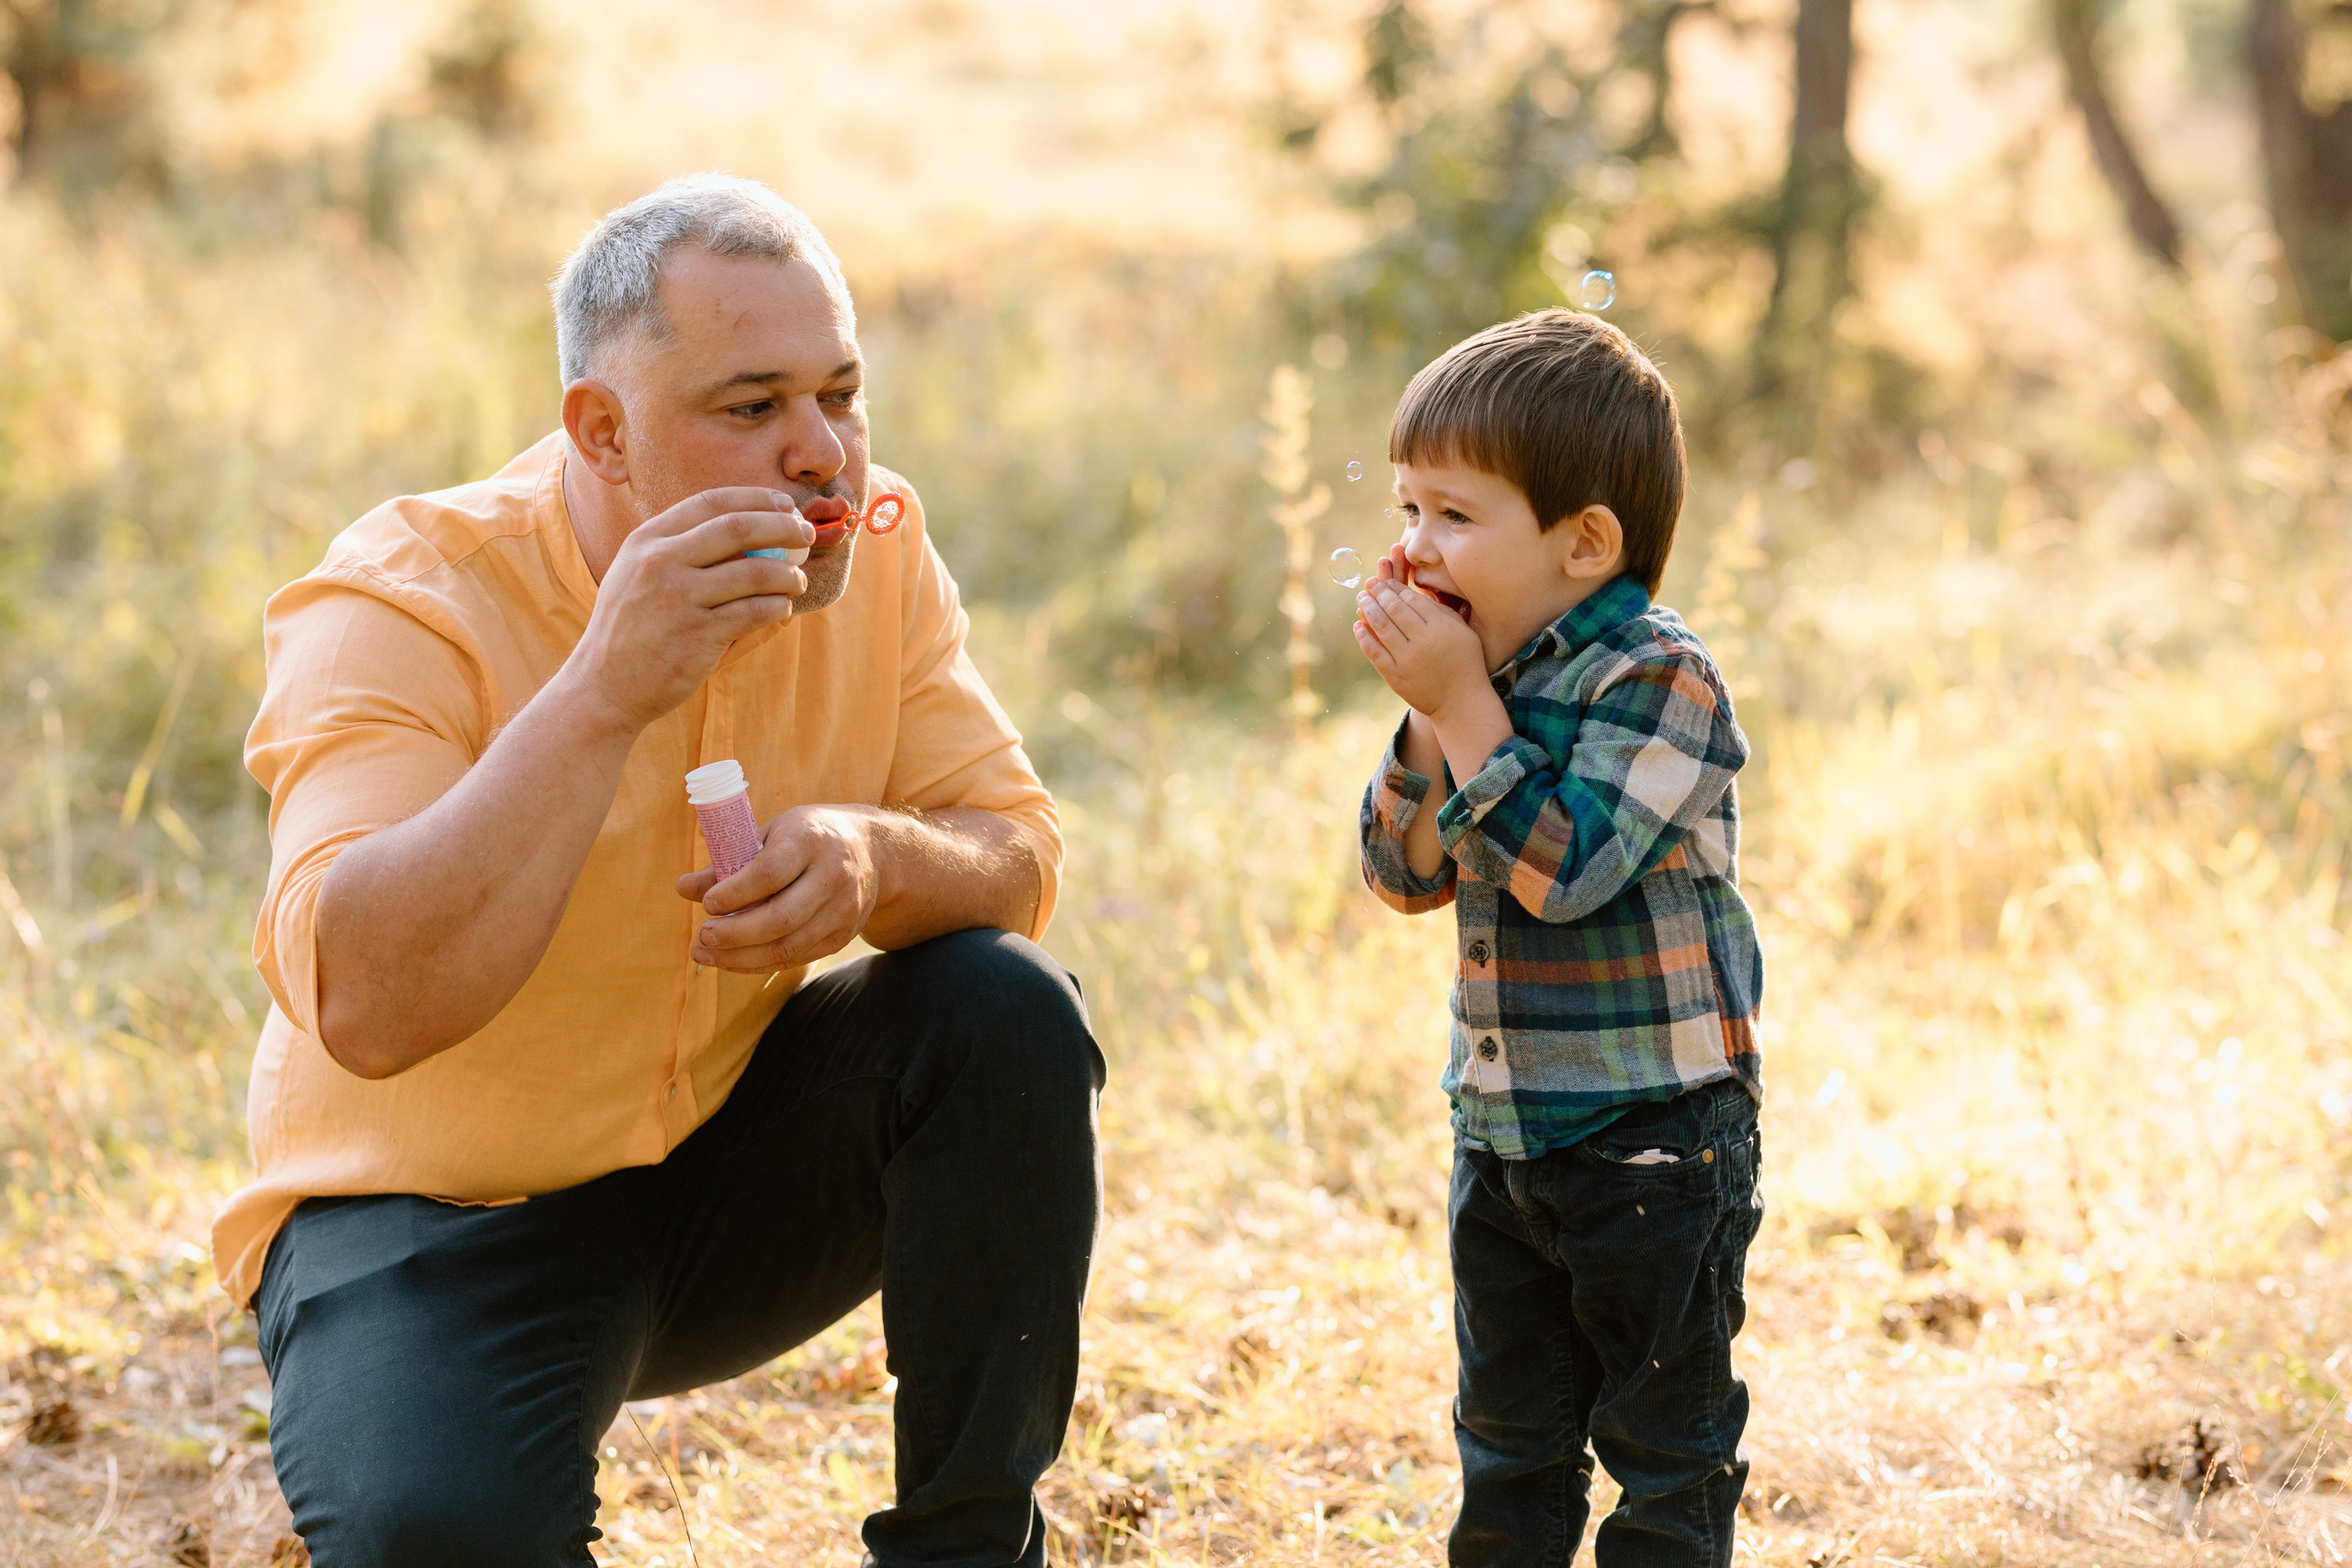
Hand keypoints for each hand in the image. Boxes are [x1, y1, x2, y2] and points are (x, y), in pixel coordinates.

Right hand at [562, 488, 816, 732]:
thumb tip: (746, 527)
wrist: (605, 685)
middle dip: (783, 526)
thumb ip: (678, 548)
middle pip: (738, 528)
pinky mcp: (697, 635)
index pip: (710, 502)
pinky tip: (782, 609)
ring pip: (754, 572)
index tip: (784, 503)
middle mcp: (659, 562)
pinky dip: (777, 607)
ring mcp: (678, 598)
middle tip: (808, 533)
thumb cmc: (632, 627)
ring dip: (788, 574)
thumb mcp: (637, 574)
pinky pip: (754, 612)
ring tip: (799, 580)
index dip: (755, 498)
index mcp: (646, 540)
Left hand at [676, 805, 880, 970]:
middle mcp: (833, 877)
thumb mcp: (772, 833)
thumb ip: (730, 860)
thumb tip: (684, 889)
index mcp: (811, 841)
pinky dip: (760, 964)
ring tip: (706, 955)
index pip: (770, 874)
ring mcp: (843, 910)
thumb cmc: (809, 837)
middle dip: (735, 934)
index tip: (708, 905)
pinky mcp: (844, 935)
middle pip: (781, 918)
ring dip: (742, 957)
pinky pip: (798, 958)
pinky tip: (733, 960)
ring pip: (789, 946)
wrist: (874, 851)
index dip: (735, 893)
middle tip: (703, 937)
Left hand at [1354, 573, 1488, 717]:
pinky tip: (1358, 625)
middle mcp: (1423, 641)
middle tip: (1369, 583)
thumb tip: (1413, 594)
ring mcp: (1407, 660)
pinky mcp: (1395, 677)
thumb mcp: (1462, 632)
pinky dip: (1364, 637)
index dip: (1396, 587)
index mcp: (1441, 627)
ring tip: (1361, 598)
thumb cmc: (1464, 662)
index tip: (1386, 581)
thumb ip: (1440, 611)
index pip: (1412, 600)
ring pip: (1382, 627)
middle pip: (1394, 609)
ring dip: (1368, 609)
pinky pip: (1374, 652)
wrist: (1460, 701)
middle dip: (1379, 593)